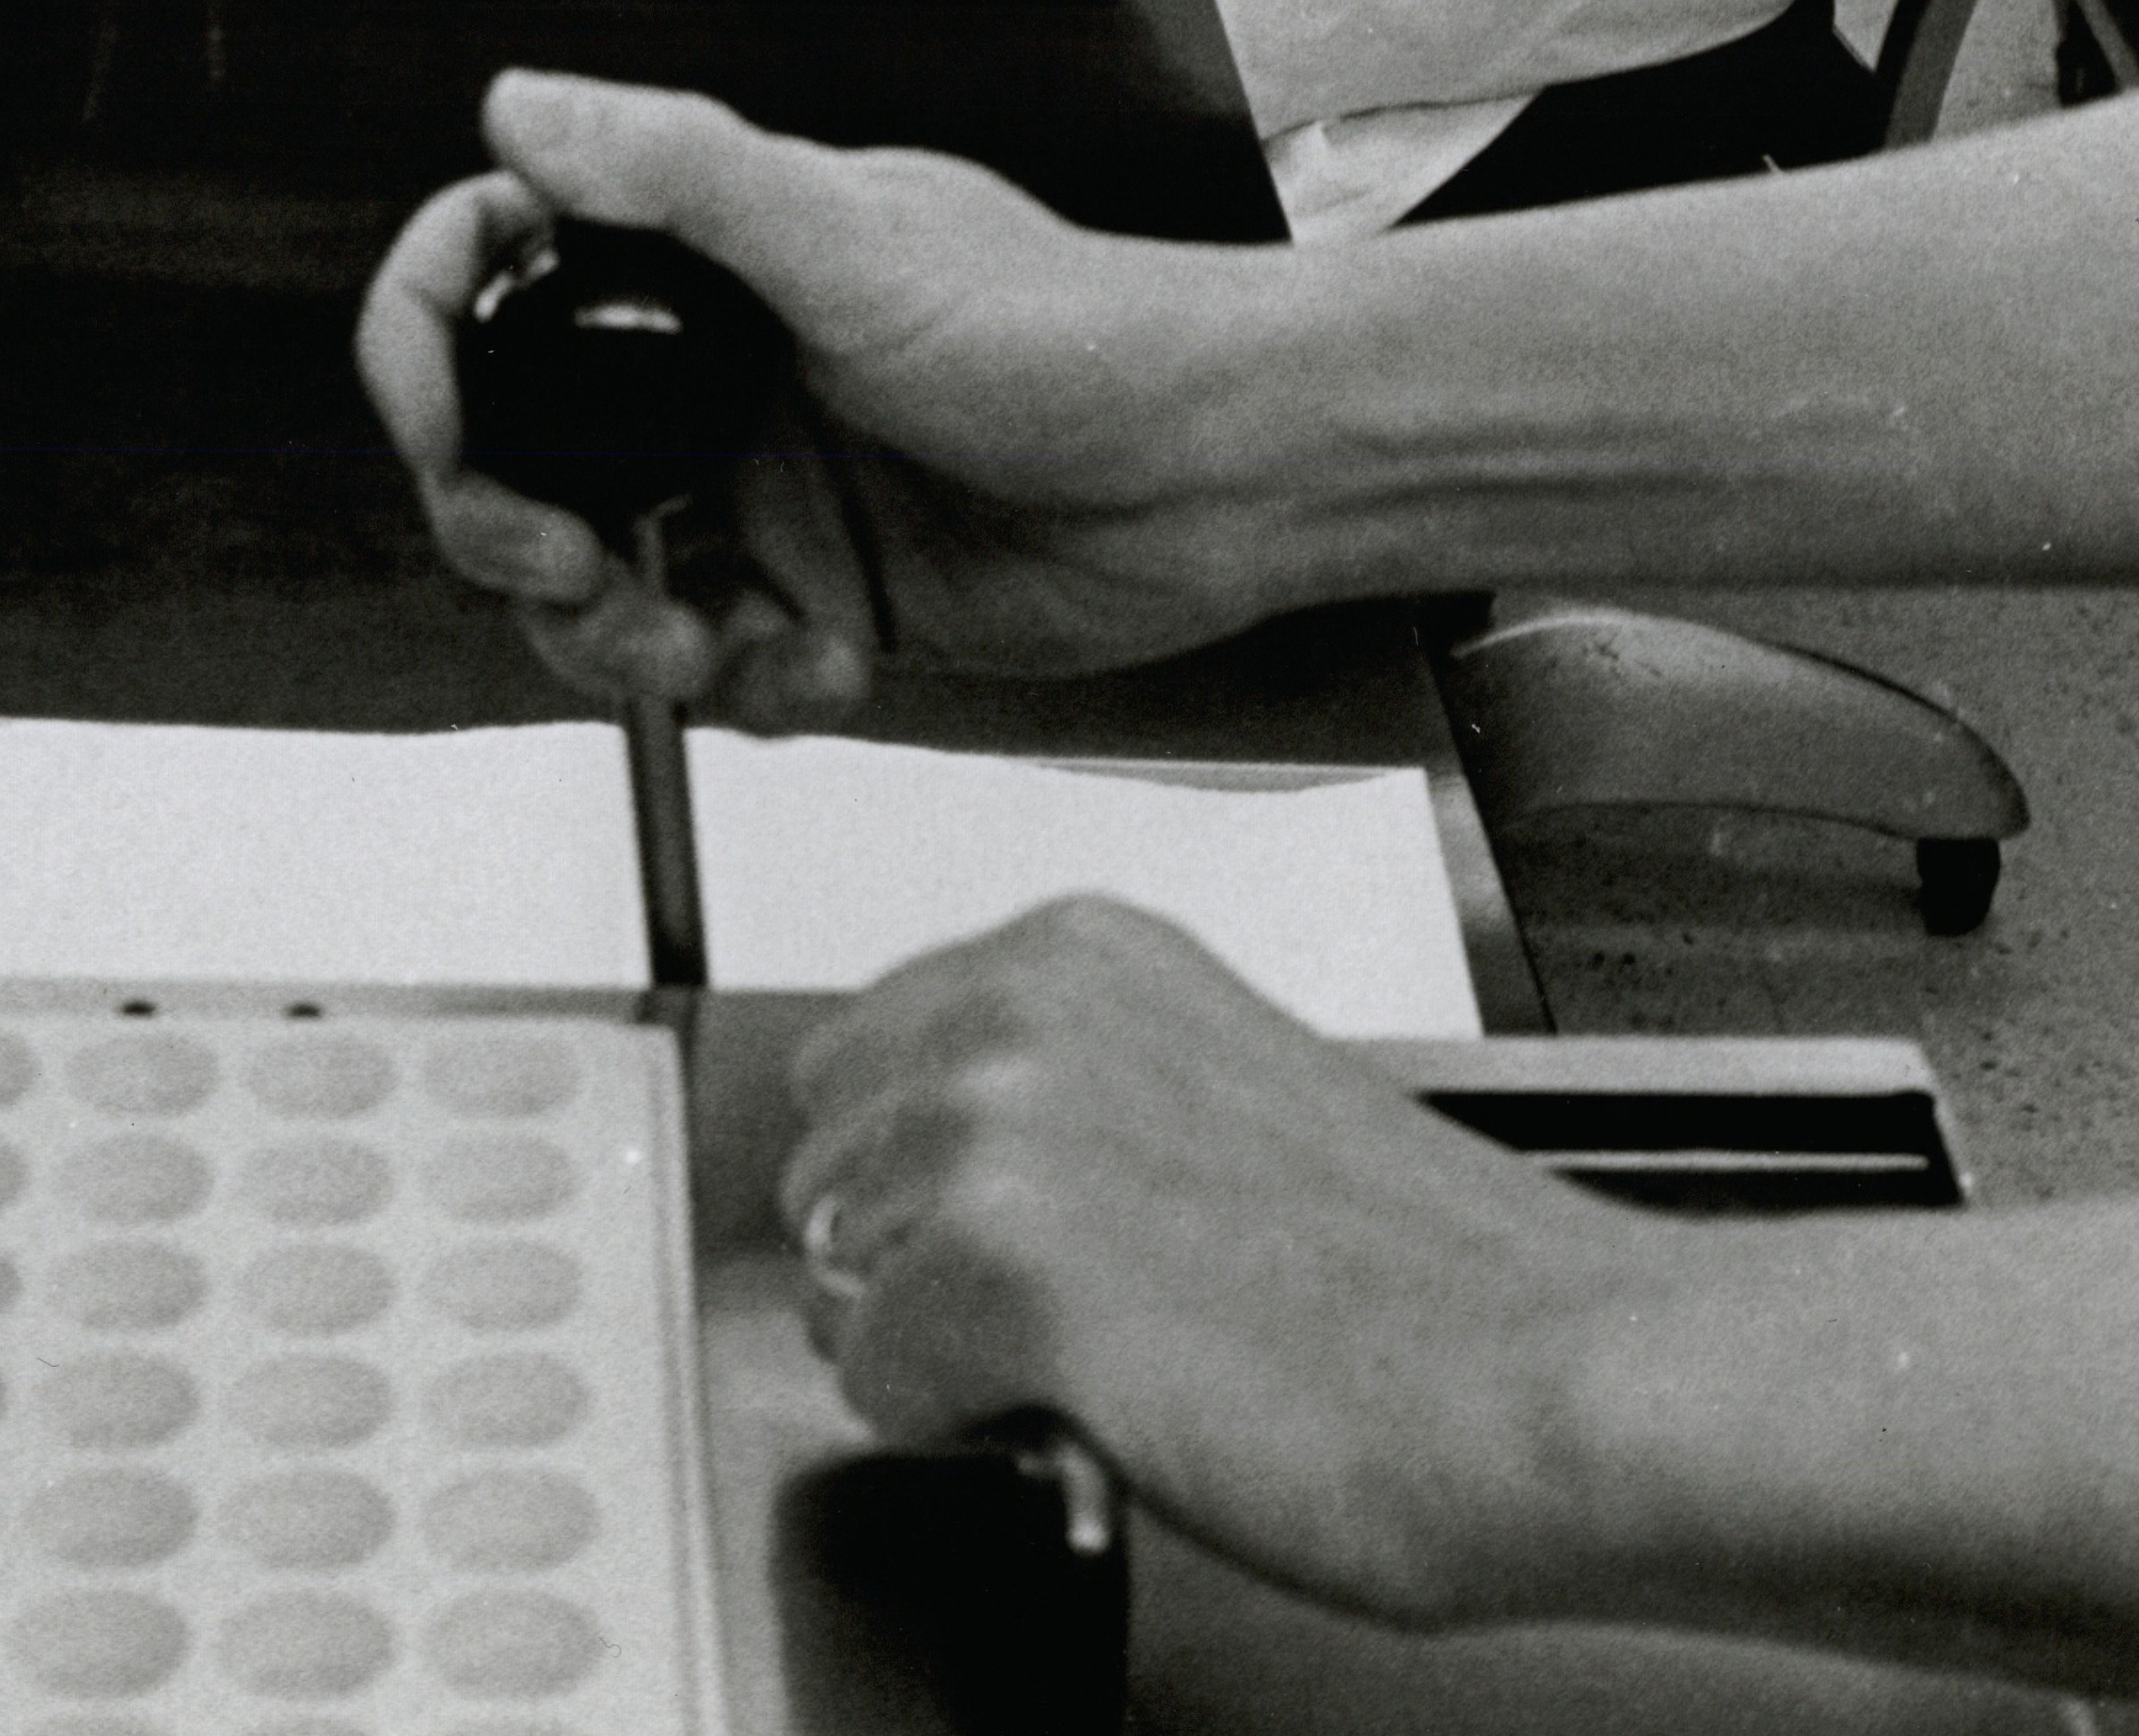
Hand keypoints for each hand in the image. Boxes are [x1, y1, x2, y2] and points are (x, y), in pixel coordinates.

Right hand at [353, 70, 1299, 708]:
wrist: (1228, 478)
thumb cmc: (1081, 329)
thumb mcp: (855, 240)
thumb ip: (680, 171)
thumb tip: (522, 104)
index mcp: (703, 263)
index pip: (496, 270)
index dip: (432, 341)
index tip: (440, 424)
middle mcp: (716, 373)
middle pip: (518, 456)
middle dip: (509, 530)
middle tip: (571, 568)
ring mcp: (765, 490)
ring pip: (596, 584)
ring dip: (613, 638)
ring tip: (696, 645)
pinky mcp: (820, 599)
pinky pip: (716, 670)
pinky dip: (746, 691)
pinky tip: (824, 664)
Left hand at [781, 904, 1641, 1636]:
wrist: (1553, 1380)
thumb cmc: (1429, 1279)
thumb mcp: (1214, 1091)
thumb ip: (1070, 1092)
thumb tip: (942, 1172)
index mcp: (1078, 949)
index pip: (866, 1059)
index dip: (920, 1181)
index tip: (1004, 1242)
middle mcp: (1017, 1005)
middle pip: (827, 1164)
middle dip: (904, 1260)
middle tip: (1054, 1332)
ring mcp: (998, 1126)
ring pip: (841, 1276)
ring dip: (936, 1349)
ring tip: (1098, 1370)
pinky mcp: (997, 1266)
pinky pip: (876, 1385)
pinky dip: (961, 1431)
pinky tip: (1093, 1418)